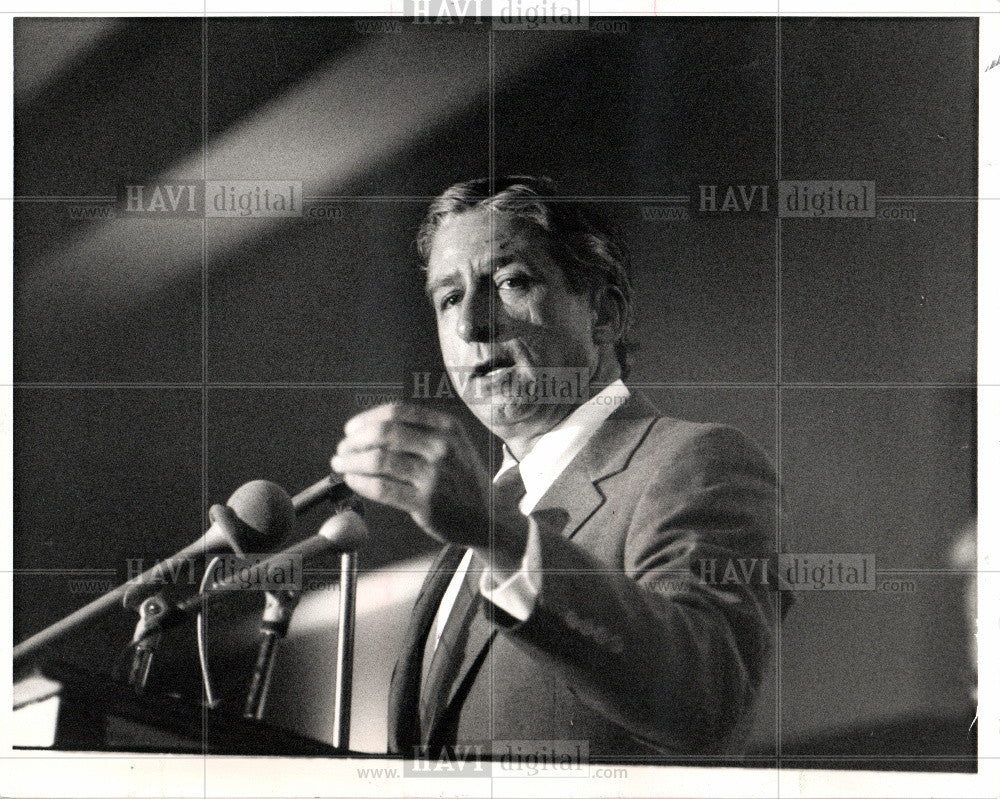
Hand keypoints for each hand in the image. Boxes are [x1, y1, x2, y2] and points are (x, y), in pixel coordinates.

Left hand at [331, 402, 525, 562]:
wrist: (486, 518)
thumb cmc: (461, 480)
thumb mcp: (454, 446)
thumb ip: (421, 432)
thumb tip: (369, 428)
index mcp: (448, 428)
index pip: (398, 412)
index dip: (368, 419)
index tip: (351, 429)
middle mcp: (443, 448)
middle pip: (385, 433)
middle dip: (355, 441)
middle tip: (342, 449)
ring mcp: (435, 476)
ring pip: (379, 460)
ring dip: (352, 462)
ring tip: (341, 465)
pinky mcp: (426, 503)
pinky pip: (382, 488)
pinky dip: (360, 483)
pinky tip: (352, 481)